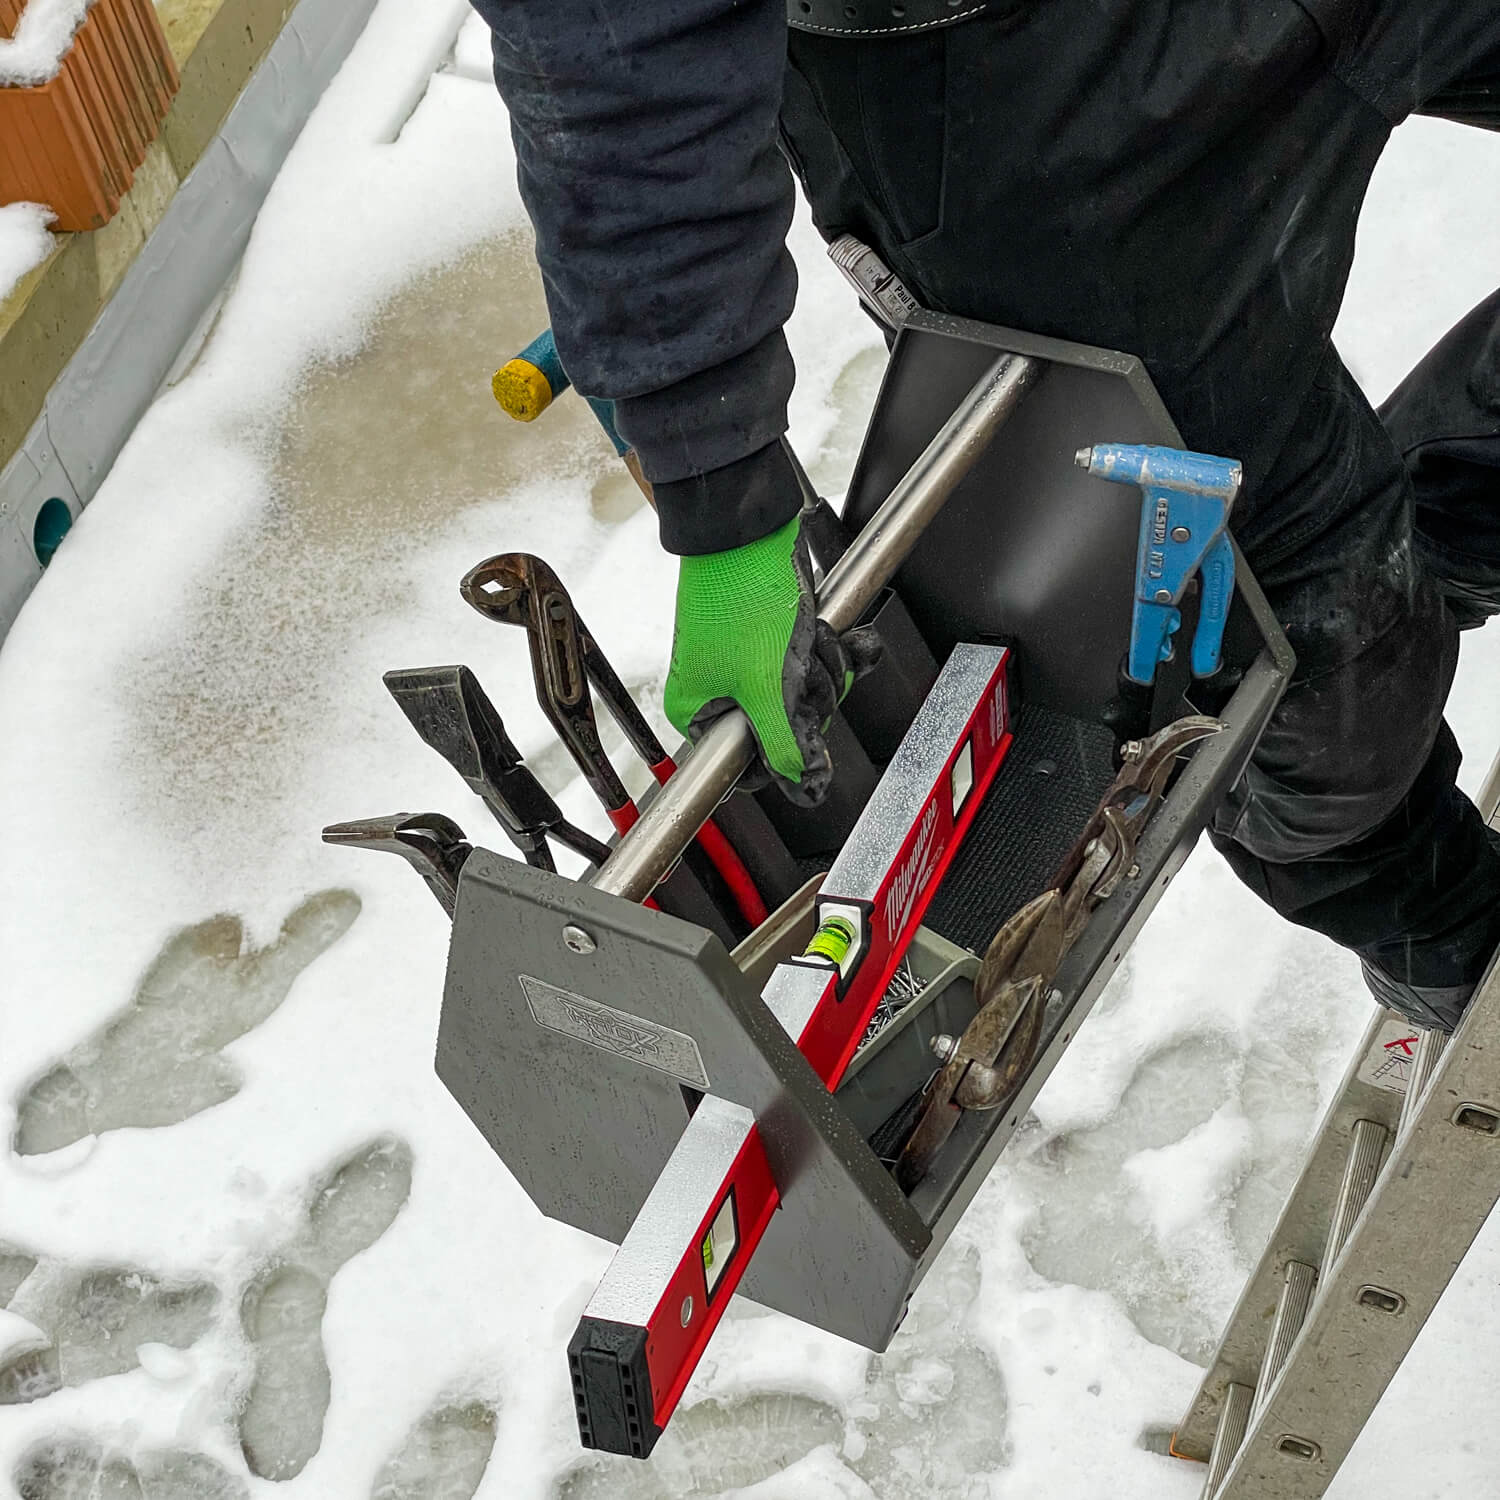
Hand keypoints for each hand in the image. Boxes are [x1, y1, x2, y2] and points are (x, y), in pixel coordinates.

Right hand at [664, 516, 879, 803]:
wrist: (750, 531)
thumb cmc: (741, 598)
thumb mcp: (767, 686)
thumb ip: (786, 743)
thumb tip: (802, 787)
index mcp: (699, 712)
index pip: (747, 765)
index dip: (782, 755)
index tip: (801, 735)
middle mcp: (722, 692)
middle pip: (786, 729)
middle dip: (810, 696)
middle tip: (801, 669)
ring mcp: (751, 665)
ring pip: (806, 695)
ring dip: (822, 666)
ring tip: (808, 638)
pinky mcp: (777, 640)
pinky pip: (814, 662)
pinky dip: (830, 648)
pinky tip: (832, 633)